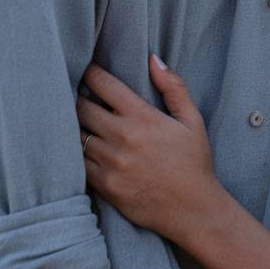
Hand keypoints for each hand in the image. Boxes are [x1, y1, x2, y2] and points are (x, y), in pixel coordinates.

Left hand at [77, 56, 221, 244]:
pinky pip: (78, 162)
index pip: (104, 85)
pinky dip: (76, 152)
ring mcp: (111, 163)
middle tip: (78, 95)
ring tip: (76, 120)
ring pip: (76, 135)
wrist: (193, 209)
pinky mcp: (104, 186)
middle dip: (79, 98)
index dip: (91, 74)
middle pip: (82, 108)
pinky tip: (82, 147)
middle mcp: (122, 137)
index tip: (88, 71)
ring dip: (75, 126)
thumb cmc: (194, 162)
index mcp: (142, 117)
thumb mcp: (192, 120)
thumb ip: (173, 87)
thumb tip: (152, 58)